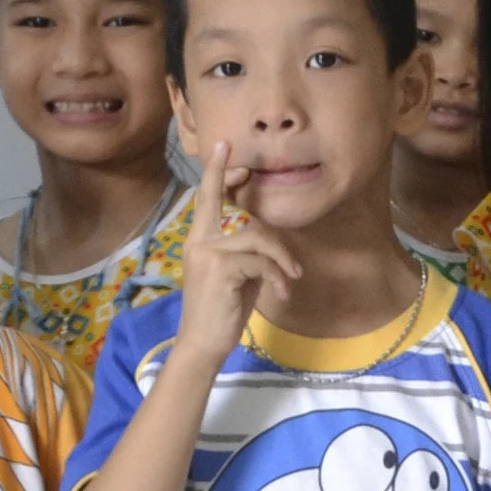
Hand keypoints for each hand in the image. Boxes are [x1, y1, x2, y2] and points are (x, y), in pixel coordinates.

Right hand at [176, 147, 300, 328]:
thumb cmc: (223, 309)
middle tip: (276, 231)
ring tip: (291, 280)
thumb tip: (268, 233)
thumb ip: (247, 249)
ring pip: (256, 236)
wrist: (202, 344)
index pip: (207, 198)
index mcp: (200, 239)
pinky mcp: (220, 269)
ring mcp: (207, 253)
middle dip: (255, 210)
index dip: (217, 172)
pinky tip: (282, 294)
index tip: (225, 146)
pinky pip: (260, 261)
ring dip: (282, 258)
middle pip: (231, 207)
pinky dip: (277, 277)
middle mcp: (199, 240)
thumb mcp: (238, 274)